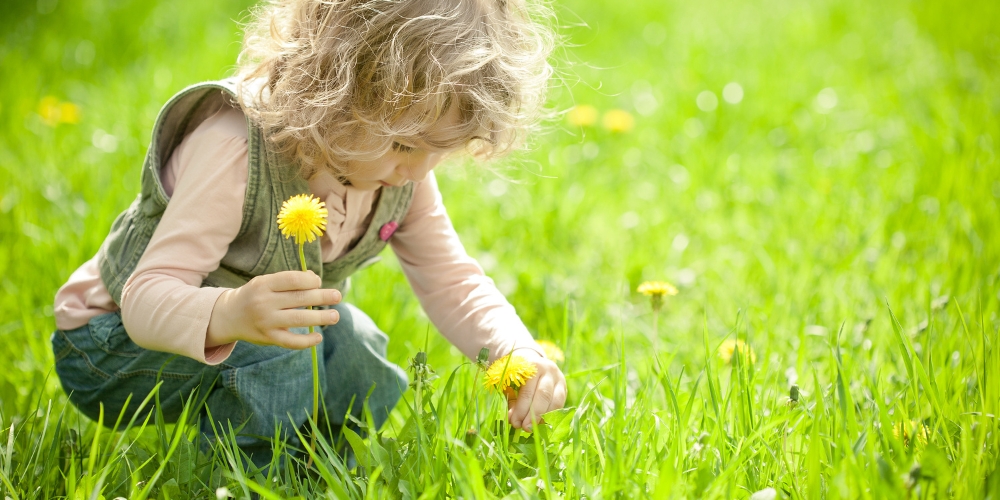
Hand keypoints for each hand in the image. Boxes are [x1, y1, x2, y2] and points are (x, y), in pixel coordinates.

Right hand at [207, 270, 341, 348]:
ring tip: (335, 316)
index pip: (293, 280)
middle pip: (299, 298)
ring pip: (298, 319)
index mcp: (264, 284)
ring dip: (320, 317)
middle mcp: (264, 302)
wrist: (229, 316)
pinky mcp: (268, 338)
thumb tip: (315, 278)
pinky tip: (318, 337)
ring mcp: (266, 321)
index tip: (318, 282)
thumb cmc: (256, 295)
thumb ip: (289, 280)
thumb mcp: (266, 282)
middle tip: (337, 296)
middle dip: (322, 297)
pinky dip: (307, 341)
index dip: (310, 280)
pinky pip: (291, 341)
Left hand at [507, 349, 566, 431]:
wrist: (530, 361)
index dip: (521, 409)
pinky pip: (560, 403)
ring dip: (545, 417)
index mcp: (531, 366)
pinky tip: (542, 422)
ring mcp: (558, 377)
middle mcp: (547, 369)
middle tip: (526, 428)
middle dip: (534, 415)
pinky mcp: (564, 386)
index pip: (527, 391)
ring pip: (556, 400)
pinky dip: (551, 415)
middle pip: (544, 395)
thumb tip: (513, 420)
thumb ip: (511, 401)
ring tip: (534, 427)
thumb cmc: (516, 375)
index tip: (515, 422)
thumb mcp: (509, 384)